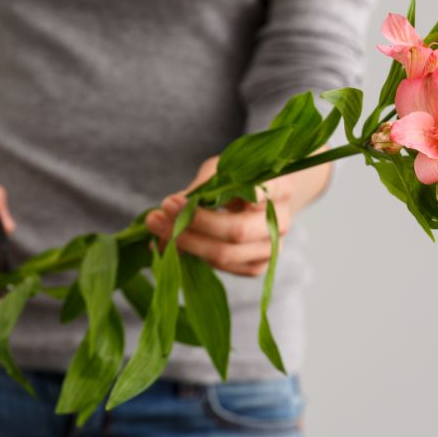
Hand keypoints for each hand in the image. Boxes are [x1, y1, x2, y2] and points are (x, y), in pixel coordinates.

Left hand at [144, 154, 330, 276]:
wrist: (265, 201)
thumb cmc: (240, 179)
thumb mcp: (223, 169)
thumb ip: (203, 185)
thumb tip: (171, 206)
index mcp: (280, 188)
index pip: (264, 193)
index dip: (233, 196)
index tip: (206, 194)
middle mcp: (281, 221)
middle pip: (236, 231)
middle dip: (193, 224)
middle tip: (159, 213)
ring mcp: (272, 248)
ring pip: (225, 255)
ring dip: (186, 244)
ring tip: (157, 229)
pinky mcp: (257, 266)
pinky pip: (222, 267)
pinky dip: (193, 256)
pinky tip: (171, 244)